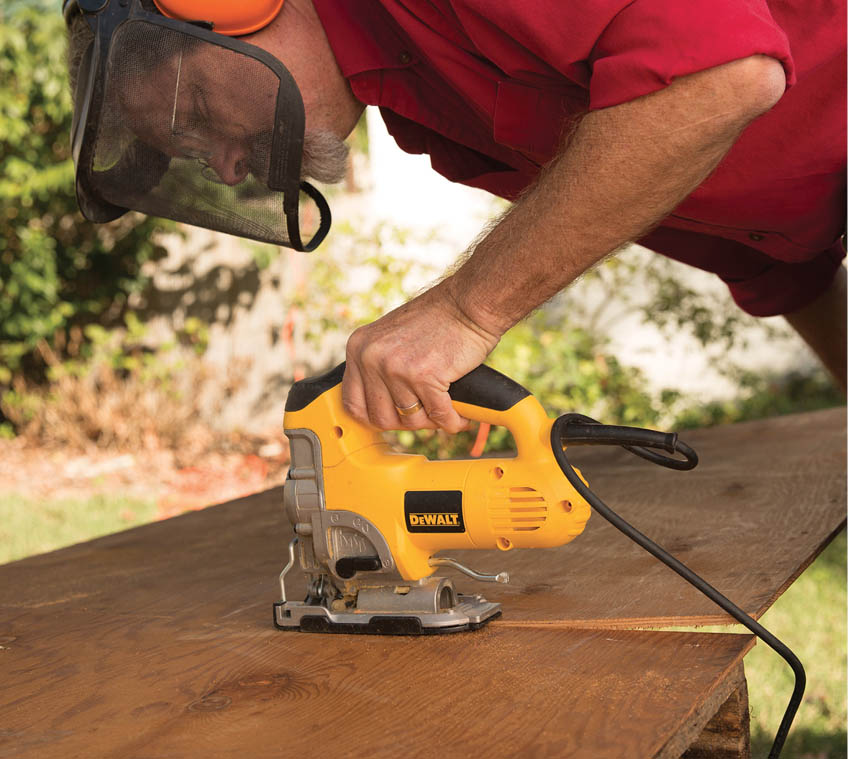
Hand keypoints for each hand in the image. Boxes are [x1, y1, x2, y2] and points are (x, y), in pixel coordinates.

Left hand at [343, 282, 499, 431]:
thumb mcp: (390, 338)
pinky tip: (459, 416)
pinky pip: (439, 416)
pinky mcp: (426, 376)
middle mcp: (372, 358)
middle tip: (424, 414)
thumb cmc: (436, 319)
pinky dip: (452, 421)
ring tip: (444, 412)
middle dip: (406, 422)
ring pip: (411, 420)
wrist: (467, 304)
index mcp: (359, 348)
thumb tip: (379, 406)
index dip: (374, 417)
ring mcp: (397, 368)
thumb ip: (377, 367)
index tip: (393, 418)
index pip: (353, 403)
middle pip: (381, 418)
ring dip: (431, 421)